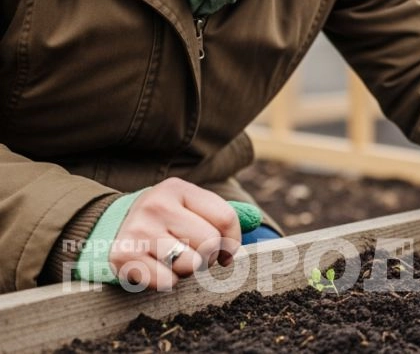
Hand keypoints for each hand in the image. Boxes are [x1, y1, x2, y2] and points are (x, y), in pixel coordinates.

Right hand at [75, 177, 262, 289]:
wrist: (114, 228)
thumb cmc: (167, 220)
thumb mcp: (191, 207)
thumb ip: (223, 214)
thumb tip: (254, 220)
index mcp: (177, 188)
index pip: (226, 218)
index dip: (232, 241)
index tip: (226, 250)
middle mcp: (156, 205)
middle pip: (210, 243)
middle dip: (209, 255)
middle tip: (193, 252)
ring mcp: (137, 230)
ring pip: (191, 265)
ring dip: (188, 269)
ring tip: (173, 257)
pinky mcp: (123, 256)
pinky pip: (168, 283)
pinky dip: (168, 281)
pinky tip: (157, 267)